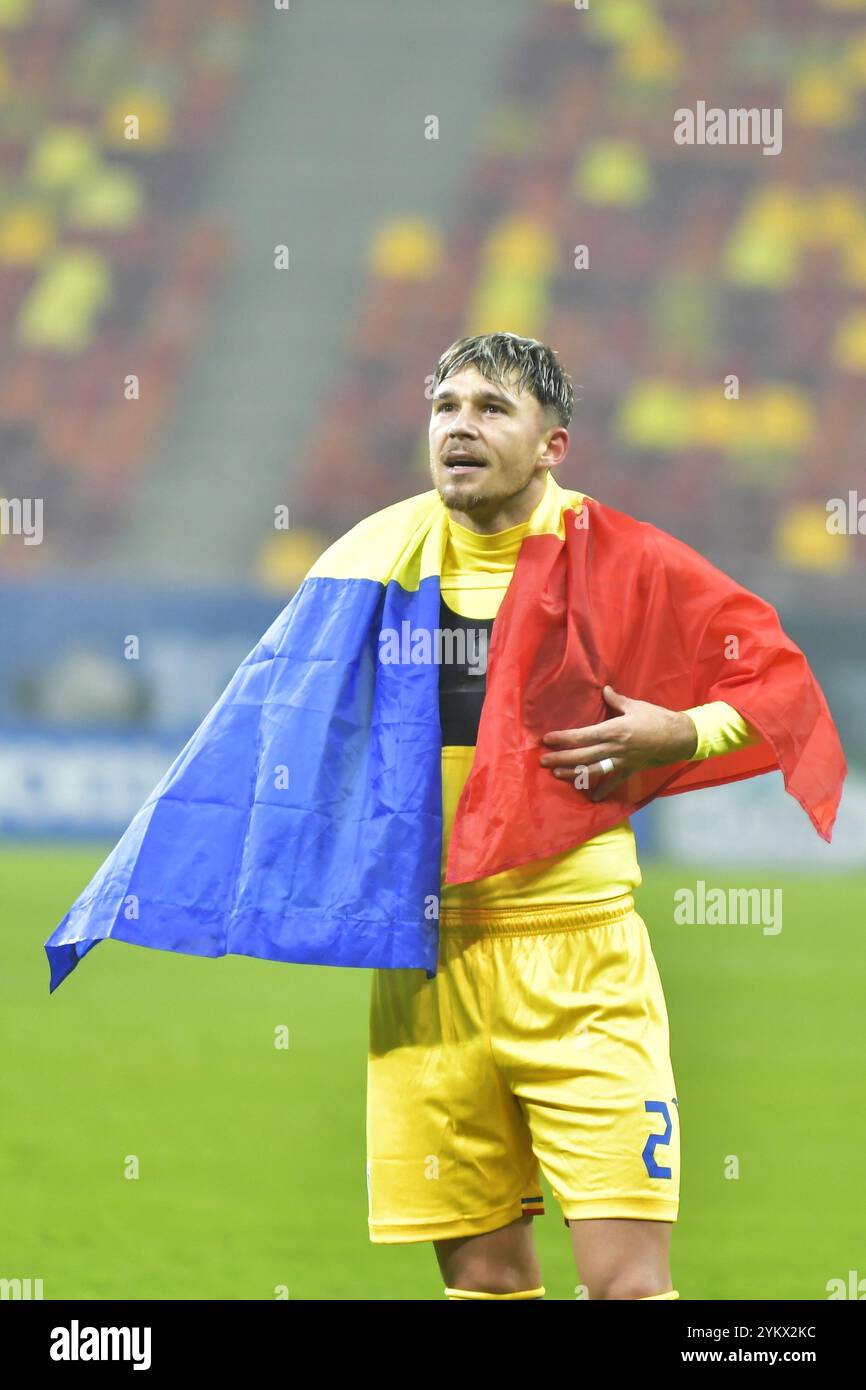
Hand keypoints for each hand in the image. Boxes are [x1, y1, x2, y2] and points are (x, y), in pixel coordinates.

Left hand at [539, 684, 698, 800]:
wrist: (679, 738)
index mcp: (613, 730)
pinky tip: (592, 798)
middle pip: (582, 755)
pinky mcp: (630, 770)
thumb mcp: (635, 706)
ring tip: (557, 775)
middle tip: (543, 761)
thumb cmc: (657, 719)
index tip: (547, 739)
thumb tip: (605, 690)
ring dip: (573, 774)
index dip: (563, 738)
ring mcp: (621, 761)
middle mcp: (614, 748)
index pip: (582, 735)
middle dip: (561, 759)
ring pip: (593, 770)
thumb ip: (616, 700)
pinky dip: (603, 791)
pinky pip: (614, 782)